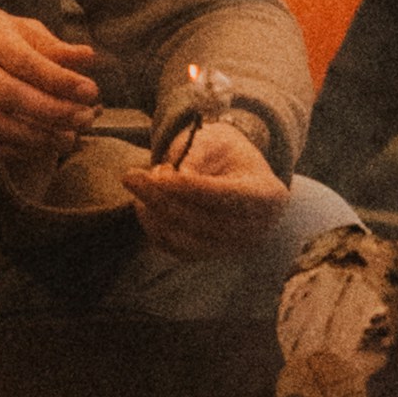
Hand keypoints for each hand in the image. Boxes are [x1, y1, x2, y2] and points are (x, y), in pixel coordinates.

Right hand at [0, 4, 98, 170]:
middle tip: (83, 119)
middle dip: (51, 112)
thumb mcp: (9, 26)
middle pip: (8, 94)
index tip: (90, 91)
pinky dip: (13, 150)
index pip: (23, 60)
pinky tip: (38, 147)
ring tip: (67, 138)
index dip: (58, 79)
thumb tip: (88, 57)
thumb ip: (48, 44)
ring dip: (34, 137)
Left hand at [130, 111, 290, 252]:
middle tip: (130, 176)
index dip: (192, 188)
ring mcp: (233, 248)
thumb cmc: (227, 152)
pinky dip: (155, 229)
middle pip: (202, 221)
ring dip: (154, 214)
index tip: (160, 174)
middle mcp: (255, 230)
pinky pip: (178, 250)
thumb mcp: (216, 140)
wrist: (237, 174)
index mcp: (267, 196)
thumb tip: (168, 181)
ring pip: (186, 240)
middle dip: (161, 198)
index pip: (227, 197)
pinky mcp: (211, 256)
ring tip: (139, 185)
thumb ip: (196, 156)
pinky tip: (142, 204)